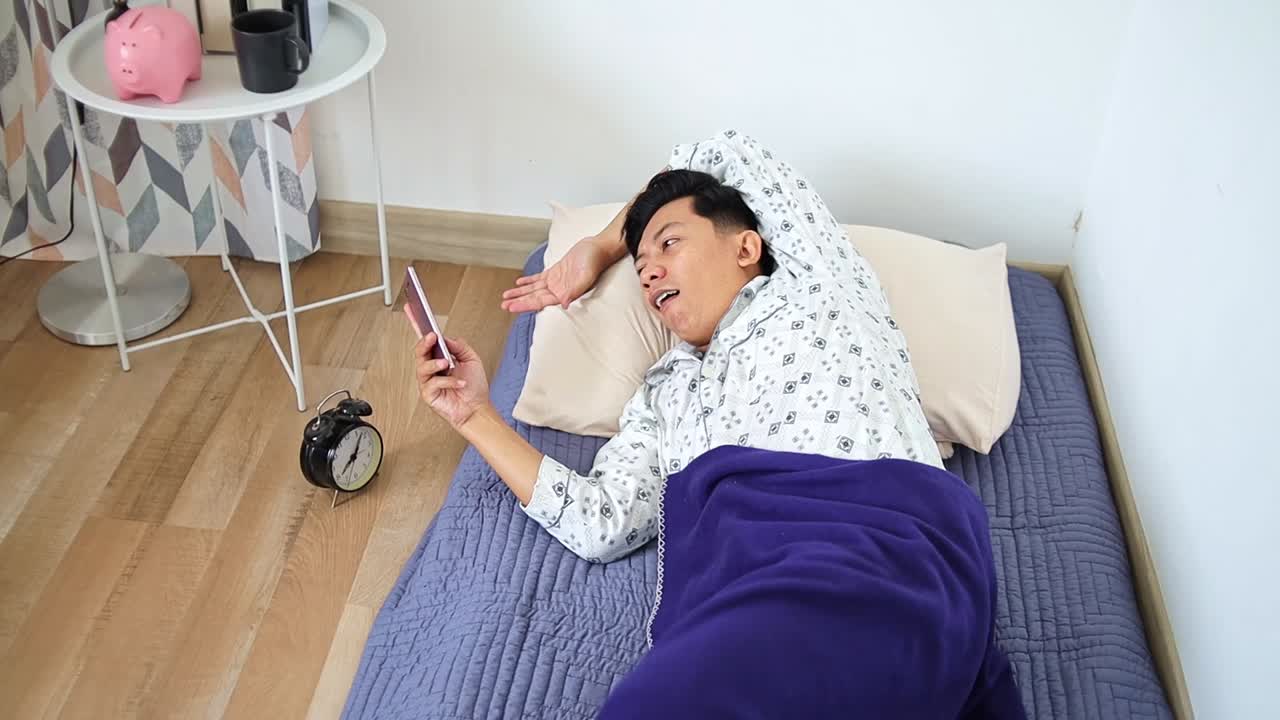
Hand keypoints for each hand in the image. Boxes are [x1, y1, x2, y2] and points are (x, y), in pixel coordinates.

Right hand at [412, 327, 490, 428]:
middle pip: (420, 352)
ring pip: (422, 367)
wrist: (477, 408)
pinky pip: (433, 384)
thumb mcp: (471, 360)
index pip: (427, 342)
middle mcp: (431, 370)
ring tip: (446, 363)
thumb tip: (447, 338)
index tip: (420, 317)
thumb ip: (460, 347)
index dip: (421, 329)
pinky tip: (459, 382)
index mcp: (439, 358)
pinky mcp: (428, 395)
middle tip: (432, 337)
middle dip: (424, 343)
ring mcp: (428, 382)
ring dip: (434, 363)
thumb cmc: (473, 388)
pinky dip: (448, 382)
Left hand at [500, 235, 616, 312]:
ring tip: (506, 296)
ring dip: (520, 292)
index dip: (524, 305)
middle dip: (519, 301)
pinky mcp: (556, 271)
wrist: (599, 248)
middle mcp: (559, 290)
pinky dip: (529, 281)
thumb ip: (575, 290)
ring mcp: (557, 281)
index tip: (512, 307)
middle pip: (534, 298)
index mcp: (564, 293)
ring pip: (534, 289)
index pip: (539, 302)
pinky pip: (539, 278)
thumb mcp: (585, 276)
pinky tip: (519, 283)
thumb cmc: (594, 262)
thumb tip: (564, 304)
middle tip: (503, 305)